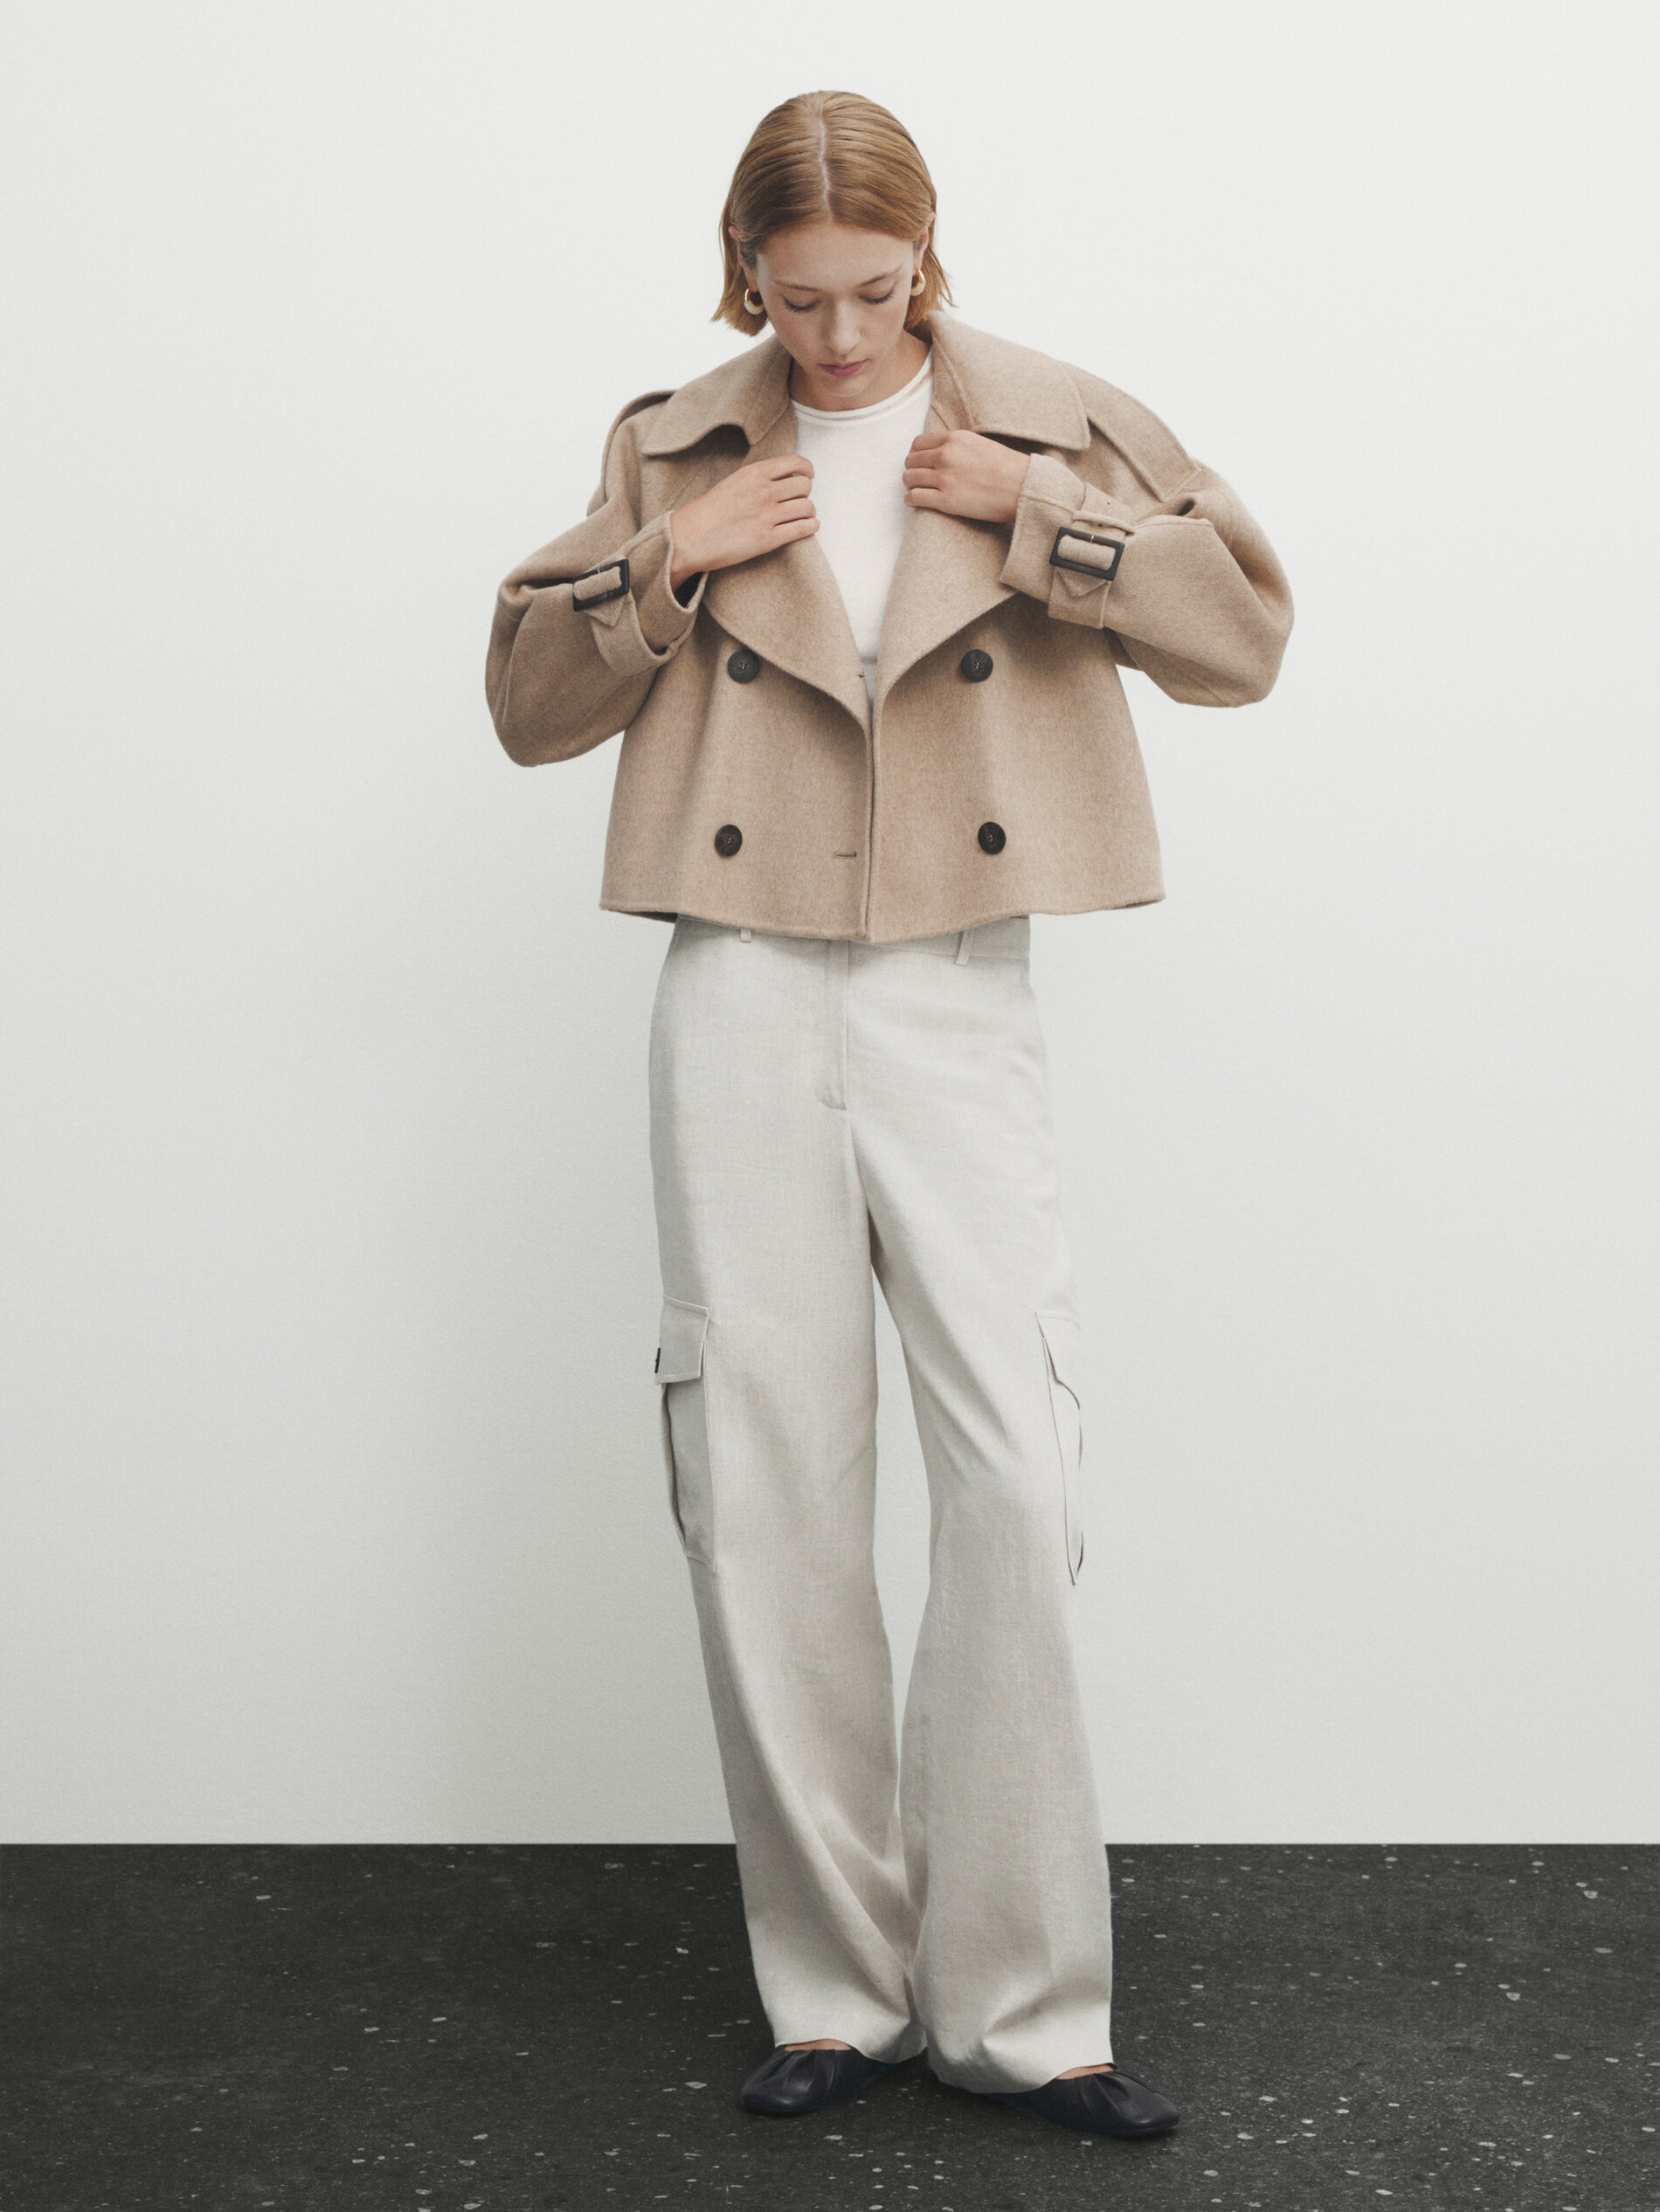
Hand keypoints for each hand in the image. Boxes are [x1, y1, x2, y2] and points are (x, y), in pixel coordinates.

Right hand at [669, 455, 817, 589]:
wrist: (689, 539)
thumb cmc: (707, 513)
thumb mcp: (733, 483)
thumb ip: (757, 479)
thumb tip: (783, 478)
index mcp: (753, 474)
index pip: (794, 462)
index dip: (806, 468)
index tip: (808, 474)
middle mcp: (762, 492)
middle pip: (804, 485)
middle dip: (805, 492)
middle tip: (799, 499)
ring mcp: (766, 516)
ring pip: (807, 507)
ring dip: (808, 511)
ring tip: (802, 515)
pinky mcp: (768, 539)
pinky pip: (802, 528)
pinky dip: (811, 526)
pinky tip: (809, 526)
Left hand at [902, 430, 1031, 525]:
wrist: (1022, 487)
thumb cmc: (1008, 469)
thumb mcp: (980, 444)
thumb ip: (959, 445)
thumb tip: (943, 452)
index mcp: (955, 439)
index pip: (919, 443)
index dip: (915, 454)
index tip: (919, 462)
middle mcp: (946, 455)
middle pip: (911, 460)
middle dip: (912, 469)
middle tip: (918, 478)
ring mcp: (944, 478)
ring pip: (909, 478)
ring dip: (911, 485)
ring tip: (917, 490)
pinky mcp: (946, 500)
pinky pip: (915, 498)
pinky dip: (911, 500)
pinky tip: (916, 501)